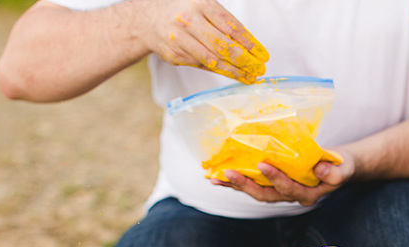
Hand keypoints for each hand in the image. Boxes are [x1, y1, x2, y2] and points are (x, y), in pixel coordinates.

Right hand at [137, 0, 268, 83]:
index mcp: (200, 4)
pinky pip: (202, 65)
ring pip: (213, 60)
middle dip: (244, 60)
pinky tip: (234, 75)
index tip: (263, 54)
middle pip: (222, 45)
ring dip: (235, 71)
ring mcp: (180, 40)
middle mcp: (189, 21)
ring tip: (251, 77)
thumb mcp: (201, 4)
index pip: (230, 26)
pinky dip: (220, 71)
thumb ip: (223, 20)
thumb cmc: (183, 10)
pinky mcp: (175, 56)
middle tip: (260, 69)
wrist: (146, 20)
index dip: (249, 42)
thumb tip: (249, 44)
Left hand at [211, 149, 355, 205]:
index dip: (275, 177)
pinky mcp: (274, 184)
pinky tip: (220, 175)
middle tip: (228, 173)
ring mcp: (281, 192)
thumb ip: (334, 172)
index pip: (288, 188)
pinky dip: (237, 181)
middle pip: (265, 195)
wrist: (338, 167)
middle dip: (245, 185)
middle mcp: (291, 196)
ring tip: (214, 178)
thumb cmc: (341, 166)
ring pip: (255, 191)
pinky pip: (254, 184)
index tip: (262, 164)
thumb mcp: (343, 168)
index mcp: (307, 194)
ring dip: (235, 185)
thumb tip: (319, 169)